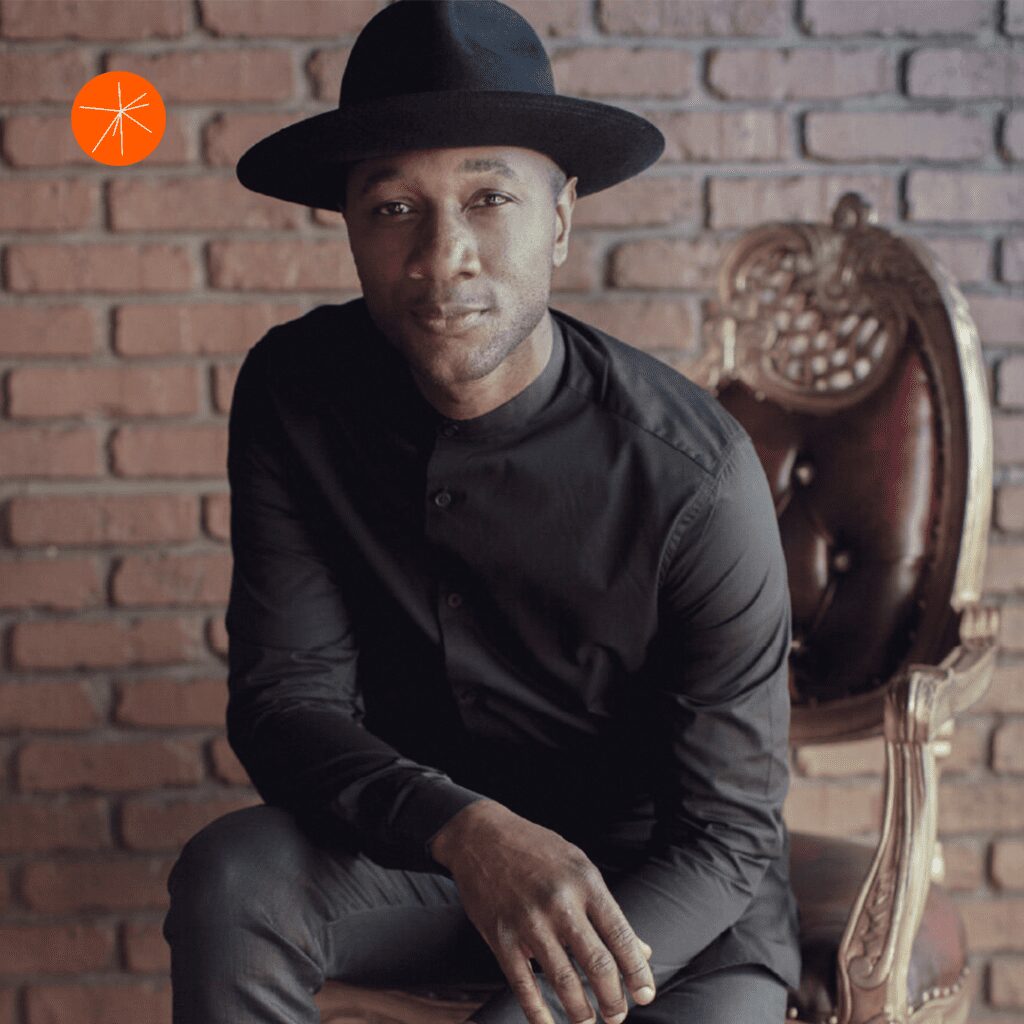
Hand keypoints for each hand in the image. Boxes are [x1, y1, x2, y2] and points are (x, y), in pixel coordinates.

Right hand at [429, 800, 655, 1023]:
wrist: (481, 835)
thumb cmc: (538, 851)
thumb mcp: (579, 867)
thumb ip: (608, 910)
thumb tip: (642, 951)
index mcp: (585, 882)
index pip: (620, 936)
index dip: (637, 972)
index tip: (646, 995)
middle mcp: (560, 902)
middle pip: (597, 963)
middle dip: (613, 999)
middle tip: (618, 1016)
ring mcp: (529, 920)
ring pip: (563, 979)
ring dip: (580, 1011)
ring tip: (589, 1022)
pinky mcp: (501, 936)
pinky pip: (523, 984)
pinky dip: (537, 1012)